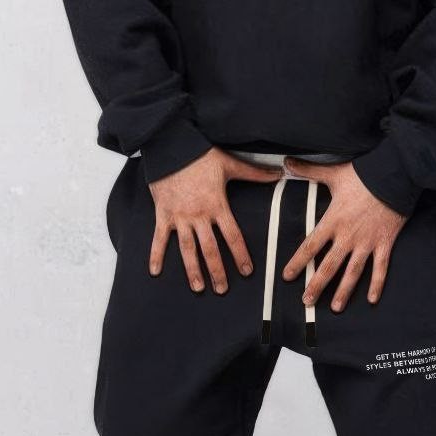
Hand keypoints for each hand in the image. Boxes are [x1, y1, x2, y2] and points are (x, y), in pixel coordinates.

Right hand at [149, 148, 281, 292]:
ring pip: (187, 249)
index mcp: (218, 205)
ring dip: (193, 270)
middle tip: (222, 290)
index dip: (240, 255)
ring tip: (198, 288)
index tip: (246, 271)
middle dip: (217, 271)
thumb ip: (255, 173)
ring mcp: (179, 216)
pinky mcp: (163, 213)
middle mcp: (199, 215)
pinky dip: (156, 255)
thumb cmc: (200, 154)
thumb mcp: (230, 164)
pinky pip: (159, 238)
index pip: (233, 236)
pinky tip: (155, 272)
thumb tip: (280, 173)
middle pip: (210, 249)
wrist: (171, 145)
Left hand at [281, 160, 407, 310]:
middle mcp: (348, 236)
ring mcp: (367, 243)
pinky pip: (381, 268)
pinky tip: (372, 300)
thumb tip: (285, 163)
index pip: (310, 246)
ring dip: (344, 291)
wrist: (396, 175)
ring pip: (353, 272)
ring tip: (335, 307)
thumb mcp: (334, 173)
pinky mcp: (385, 244)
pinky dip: (377, 284)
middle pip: (329, 266)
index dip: (298, 262)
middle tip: (307, 301)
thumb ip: (308, 171)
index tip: (288, 276)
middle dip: (317, 285)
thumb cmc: (364, 175)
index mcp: (333, 221)